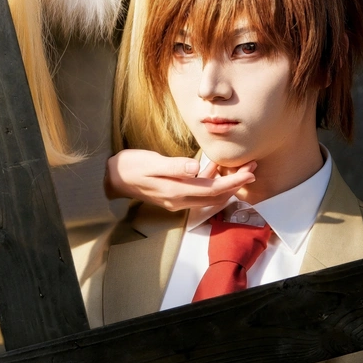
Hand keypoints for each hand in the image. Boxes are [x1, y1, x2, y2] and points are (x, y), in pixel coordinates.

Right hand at [105, 149, 256, 211]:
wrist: (111, 178)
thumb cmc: (130, 167)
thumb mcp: (152, 162)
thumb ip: (175, 166)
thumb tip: (196, 168)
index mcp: (177, 191)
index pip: (214, 190)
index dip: (234, 182)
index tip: (250, 172)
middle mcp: (179, 200)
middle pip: (216, 196)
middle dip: (236, 184)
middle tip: (252, 167)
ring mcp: (176, 200)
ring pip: (209, 197)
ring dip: (226, 185)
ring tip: (239, 168)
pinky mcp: (173, 196)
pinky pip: (199, 193)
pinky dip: (211, 183)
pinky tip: (213, 169)